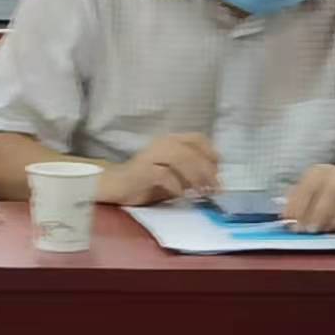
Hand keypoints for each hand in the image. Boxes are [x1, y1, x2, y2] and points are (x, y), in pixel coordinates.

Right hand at [97, 133, 218, 205]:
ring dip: (195, 177)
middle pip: (191, 151)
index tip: (219, 171)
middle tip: (215, 188)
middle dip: (207, 170)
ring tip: (201, 192)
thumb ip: (192, 173)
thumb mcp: (175, 175)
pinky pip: (163, 175)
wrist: (115, 186)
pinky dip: (176, 186)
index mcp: (170, 141)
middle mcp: (161, 144)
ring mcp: (151, 155)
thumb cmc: (147, 181)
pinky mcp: (141, 170)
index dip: (211, 154)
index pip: (197, 139)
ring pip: (180, 158)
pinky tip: (181, 195)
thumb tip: (215, 180)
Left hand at [283, 164, 334, 231]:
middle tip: (306, 231)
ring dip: (327, 227)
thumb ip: (295, 199)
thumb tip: (284, 218)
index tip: (291, 225)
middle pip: (322, 206)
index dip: (296, 212)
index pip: (304, 194)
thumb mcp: (309, 184)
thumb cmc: (326, 186)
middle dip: (312, 222)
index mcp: (317, 173)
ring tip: (321, 229)